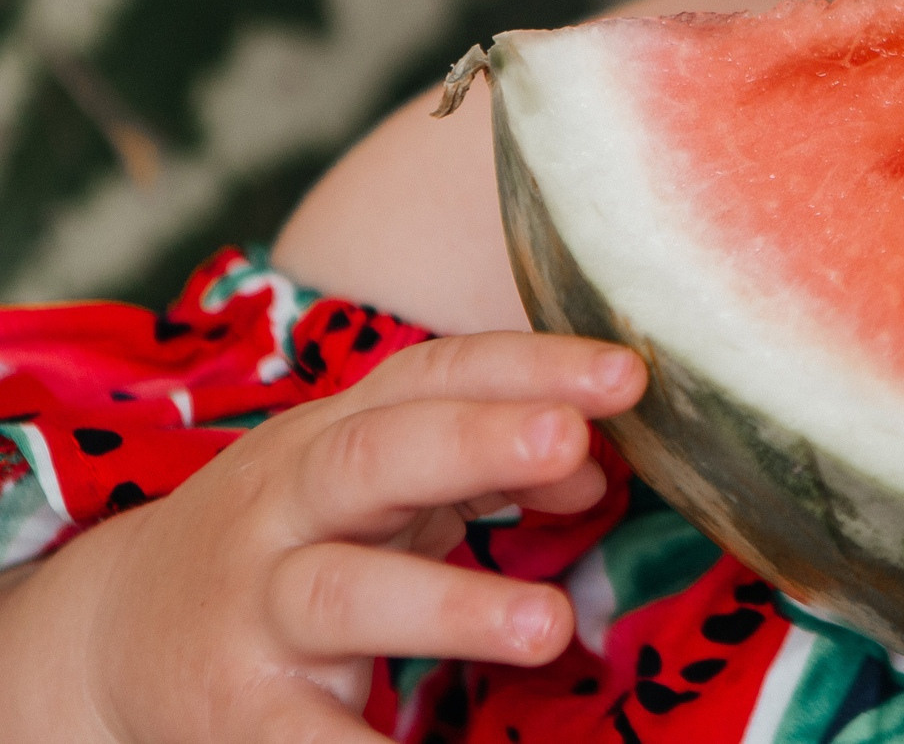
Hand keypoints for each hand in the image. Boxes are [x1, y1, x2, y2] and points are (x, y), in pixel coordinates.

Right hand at [0, 331, 643, 743]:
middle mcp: (288, 508)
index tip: (626, 373)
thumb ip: (483, 466)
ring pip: (345, 594)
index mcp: (334, 437)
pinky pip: (300, 734)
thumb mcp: (373, 486)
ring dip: (450, 605)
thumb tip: (593, 469)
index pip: (433, 376)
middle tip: (572, 442)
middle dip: (475, 443)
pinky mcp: (235, 710)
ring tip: (549, 625)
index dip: (528, 366)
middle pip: (376, 458)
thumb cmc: (289, 542)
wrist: (107, 634)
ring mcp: (256, 609)